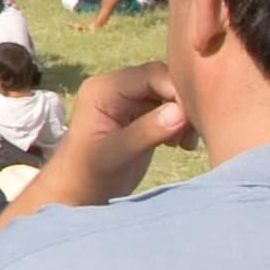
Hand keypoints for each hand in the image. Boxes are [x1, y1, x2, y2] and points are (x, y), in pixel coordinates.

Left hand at [46, 62, 191, 207]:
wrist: (77, 195)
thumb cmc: (85, 176)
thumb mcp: (114, 155)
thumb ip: (146, 131)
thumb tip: (180, 113)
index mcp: (104, 89)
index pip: (151, 74)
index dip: (176, 91)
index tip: (192, 118)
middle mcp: (117, 89)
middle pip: (165, 82)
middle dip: (183, 105)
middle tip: (191, 134)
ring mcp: (130, 103)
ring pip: (171, 96)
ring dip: (185, 116)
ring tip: (185, 143)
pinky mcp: (142, 118)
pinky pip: (171, 111)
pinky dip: (181, 125)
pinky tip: (181, 145)